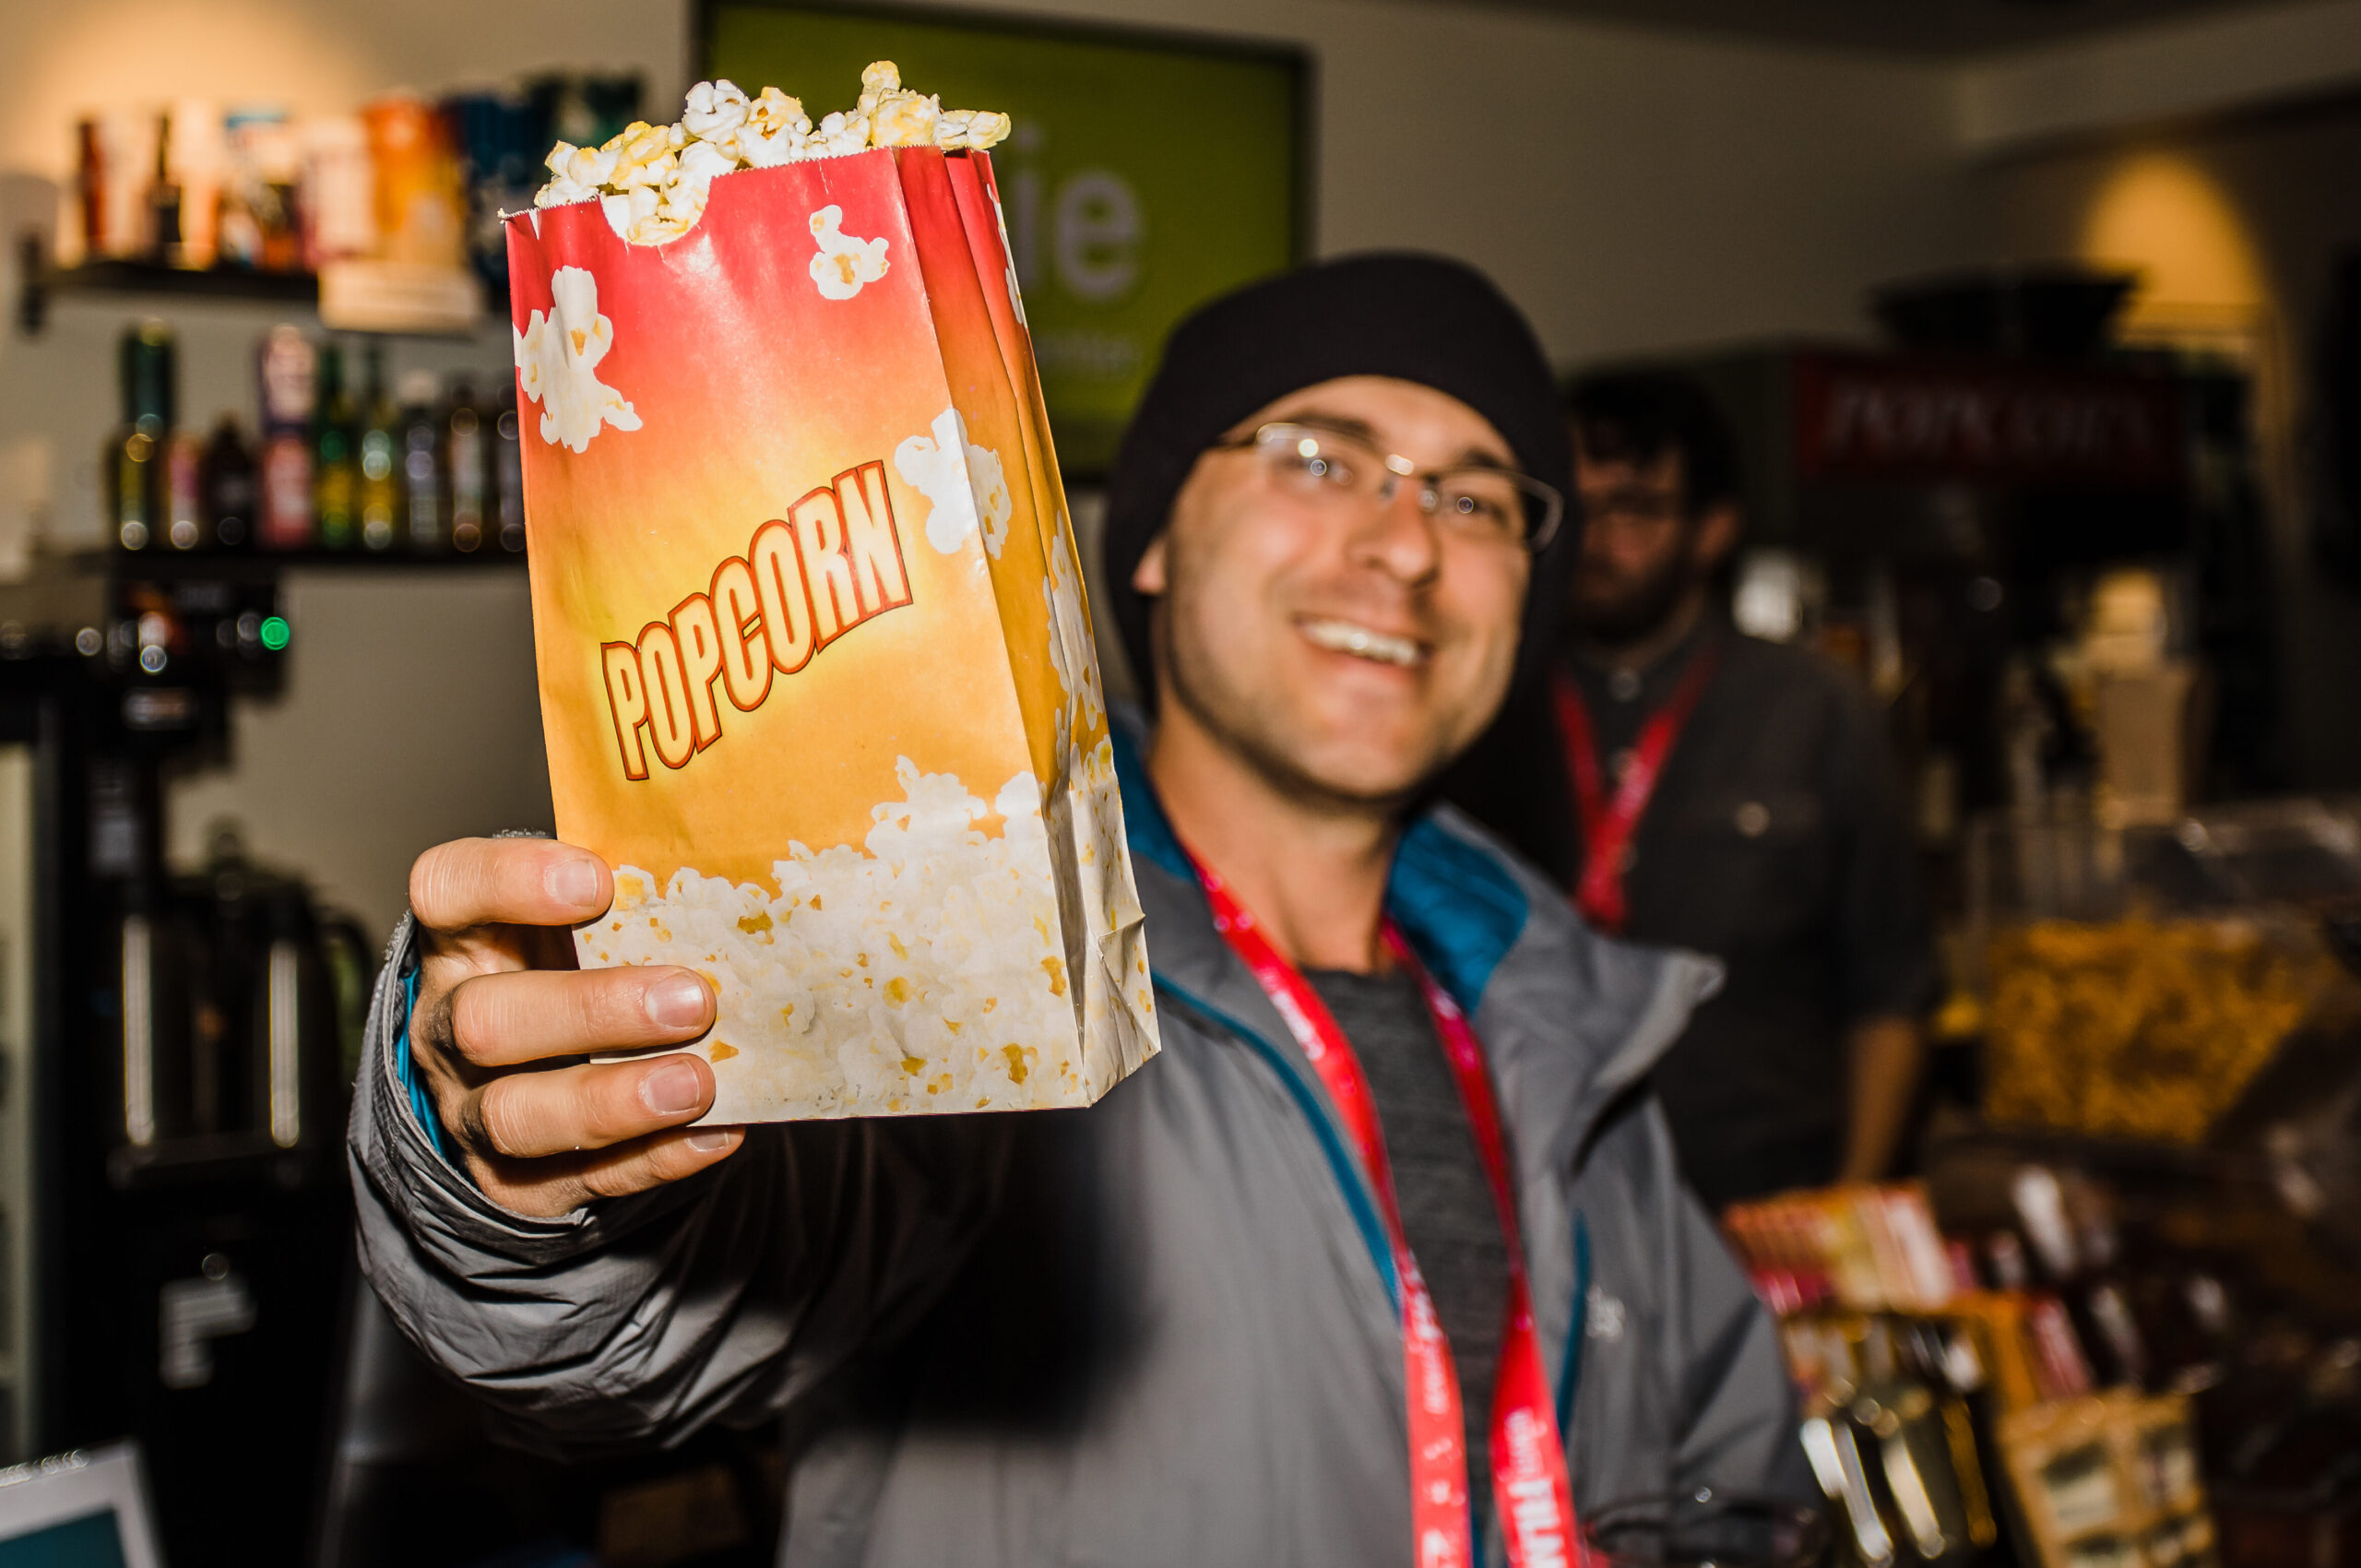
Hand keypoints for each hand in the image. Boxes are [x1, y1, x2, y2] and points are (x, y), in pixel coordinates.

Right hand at [405, 836, 741, 1216]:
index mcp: (464, 936)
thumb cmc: (583, 966)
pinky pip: (579, 1181)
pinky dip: (655, 1158)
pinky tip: (718, 1132)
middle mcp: (451, 1024)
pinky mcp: (518, 1181)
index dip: (511, 881)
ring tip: (698, 1083)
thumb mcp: (590, 921)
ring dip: (612, 1101)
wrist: (545, 1071)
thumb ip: (641, 896)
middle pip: (486, 1021)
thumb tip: (742, 872)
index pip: (448, 890)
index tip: (598, 881)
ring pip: (515, 1115)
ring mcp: (474, 1108)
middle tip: (690, 1000)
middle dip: (591, 1011)